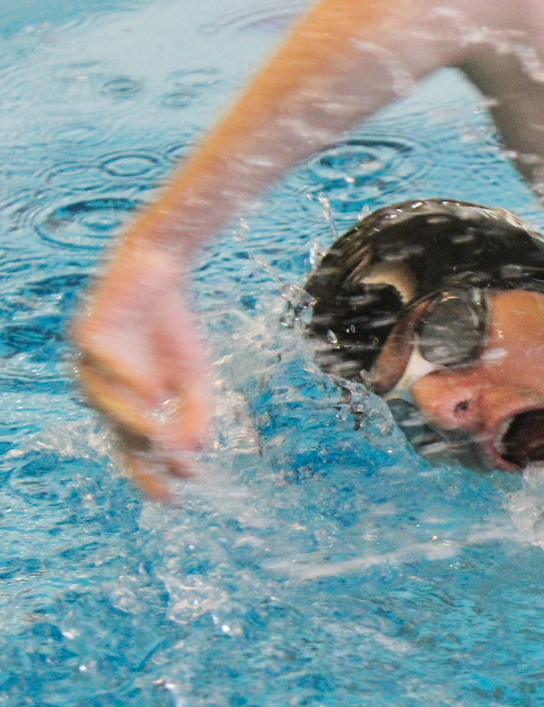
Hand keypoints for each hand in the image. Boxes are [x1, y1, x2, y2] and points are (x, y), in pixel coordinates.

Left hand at [73, 242, 211, 500]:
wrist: (160, 268)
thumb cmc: (172, 325)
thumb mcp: (195, 378)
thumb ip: (195, 414)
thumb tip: (200, 451)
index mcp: (125, 405)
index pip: (132, 449)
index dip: (150, 474)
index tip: (173, 498)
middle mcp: (101, 390)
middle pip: (119, 430)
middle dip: (150, 452)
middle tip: (177, 469)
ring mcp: (89, 364)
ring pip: (105, 402)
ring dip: (135, 422)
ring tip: (164, 439)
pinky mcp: (85, 334)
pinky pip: (104, 363)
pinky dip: (129, 380)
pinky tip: (155, 395)